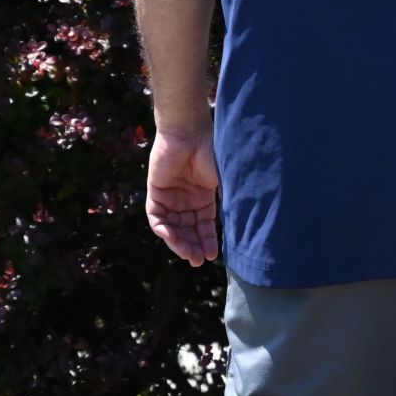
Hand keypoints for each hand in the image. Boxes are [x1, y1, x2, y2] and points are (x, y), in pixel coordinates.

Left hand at [146, 128, 219, 266]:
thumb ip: (227, 202)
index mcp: (204, 197)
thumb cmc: (212, 153)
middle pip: (188, 230)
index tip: (214, 256)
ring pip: (173, 227)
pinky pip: (156, 217)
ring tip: (188, 255)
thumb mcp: (224, 182)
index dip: (208, 241)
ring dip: (179, 242)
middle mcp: (187, 200)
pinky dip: (163, 229)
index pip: (205, 225)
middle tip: (198, 261)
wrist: (190, 134)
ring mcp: (171, 197)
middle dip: (193, 246)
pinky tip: (172, 237)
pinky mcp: (156, 192)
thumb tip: (239, 227)